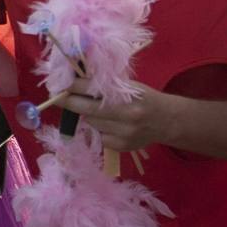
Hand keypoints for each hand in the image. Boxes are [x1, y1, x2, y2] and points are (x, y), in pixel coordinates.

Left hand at [55, 79, 174, 151]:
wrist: (167, 121)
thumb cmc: (144, 98)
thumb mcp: (129, 86)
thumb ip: (105, 85)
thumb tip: (75, 80)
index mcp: (129, 94)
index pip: (92, 88)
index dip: (73, 85)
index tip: (60, 83)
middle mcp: (127, 114)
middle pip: (86, 108)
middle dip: (69, 102)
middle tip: (58, 96)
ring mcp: (124, 132)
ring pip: (90, 122)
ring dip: (86, 115)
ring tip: (93, 109)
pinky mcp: (121, 146)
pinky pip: (98, 135)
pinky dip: (97, 128)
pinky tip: (107, 124)